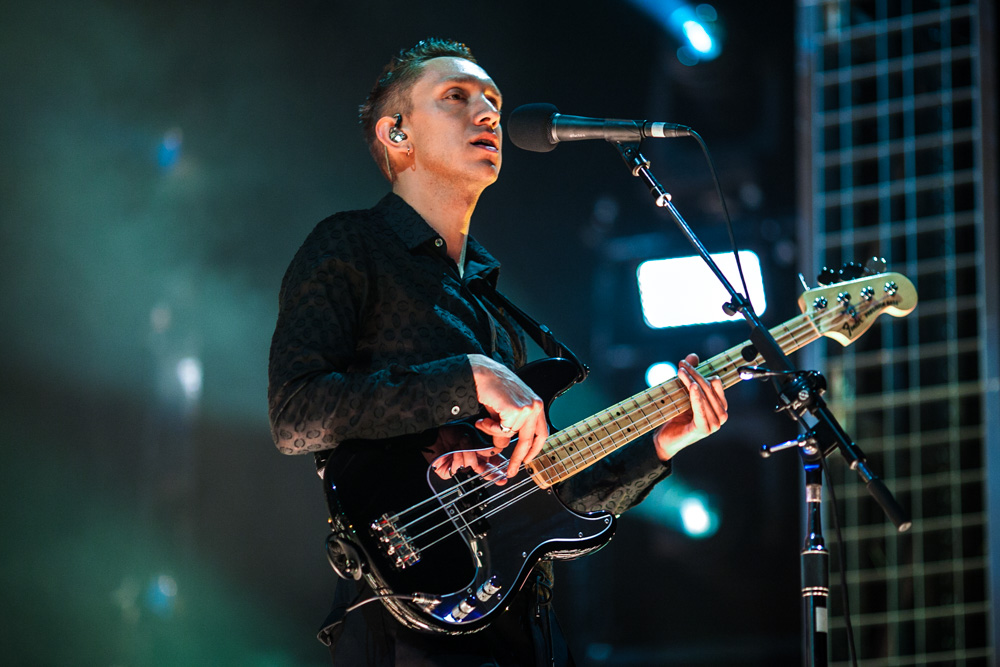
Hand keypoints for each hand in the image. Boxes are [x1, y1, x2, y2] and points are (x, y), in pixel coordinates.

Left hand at [422, 425, 505, 483]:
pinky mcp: (453, 472)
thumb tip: (492, 450)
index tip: (505, 466)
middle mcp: (472, 458)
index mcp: (479, 448)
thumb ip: (481, 443)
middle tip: (502, 478)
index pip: (493, 457)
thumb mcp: (469, 433)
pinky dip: (458, 457)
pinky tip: (455, 452)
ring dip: (468, 454)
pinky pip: (461, 467)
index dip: (500, 462)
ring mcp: (463, 465)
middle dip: (494, 473)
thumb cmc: (450, 432)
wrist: (432, 437)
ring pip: (474, 464)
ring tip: (461, 446)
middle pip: (487, 468)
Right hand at [468, 354, 548, 478]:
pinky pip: (501, 433)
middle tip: (511, 471)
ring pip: (508, 437)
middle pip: (527, 441)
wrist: (481, 372)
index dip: (534, 449)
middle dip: (517, 459)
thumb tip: (505, 444)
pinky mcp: (516, 411)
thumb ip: (512, 423)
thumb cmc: (492, 385)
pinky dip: (489, 429)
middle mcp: (534, 406)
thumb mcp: (508, 406)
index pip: (541, 433)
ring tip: (483, 422)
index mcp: (535, 404)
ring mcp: (526, 409)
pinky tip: (483, 419)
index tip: (527, 460)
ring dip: (492, 433)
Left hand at [653, 354, 727, 460]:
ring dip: (692, 382)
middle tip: (681, 364)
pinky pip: (701, 409)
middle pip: (709, 389)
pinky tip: (692, 387)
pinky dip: (697, 397)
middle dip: (694, 374)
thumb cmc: (676, 416)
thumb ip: (691, 376)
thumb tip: (694, 356)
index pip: (714, 384)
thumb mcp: (684, 394)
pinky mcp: (703, 429)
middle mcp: (721, 416)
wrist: (664, 439)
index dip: (699, 372)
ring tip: (680, 372)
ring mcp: (714, 424)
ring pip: (704, 396)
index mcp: (720, 407)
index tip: (685, 362)